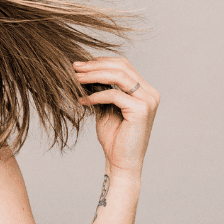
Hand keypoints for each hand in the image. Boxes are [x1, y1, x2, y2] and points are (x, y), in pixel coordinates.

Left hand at [73, 57, 159, 176]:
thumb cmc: (114, 138)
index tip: (79, 65)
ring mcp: (148, 100)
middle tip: (74, 67)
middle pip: (121, 66)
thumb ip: (101, 91)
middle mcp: (150, 93)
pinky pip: (114, 95)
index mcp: (144, 90)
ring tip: (75, 78)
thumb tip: (83, 72)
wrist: (121, 162)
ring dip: (93, 75)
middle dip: (94, 65)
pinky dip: (95, 95)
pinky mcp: (141, 110)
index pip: (123, 65)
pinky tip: (82, 100)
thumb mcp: (105, 108)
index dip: (100, 61)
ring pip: (118, 76)